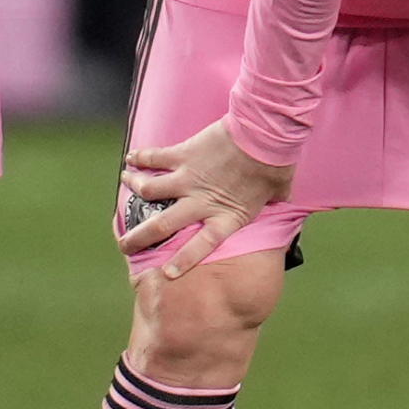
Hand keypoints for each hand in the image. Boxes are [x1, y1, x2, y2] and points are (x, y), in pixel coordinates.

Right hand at [116, 119, 292, 279]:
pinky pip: (155, 158)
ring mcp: (188, 179)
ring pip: (151, 190)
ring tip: (126, 185)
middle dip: (140, 238)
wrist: (263, 134)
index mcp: (226, 217)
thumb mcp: (278, 191)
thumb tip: (284, 198)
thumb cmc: (275, 163)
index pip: (201, 247)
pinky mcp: (183, 155)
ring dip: (135, 188)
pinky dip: (140, 158)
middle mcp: (201, 203)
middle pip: (162, 226)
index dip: (183, 261)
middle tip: (125, 245)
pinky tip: (130, 159)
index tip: (167, 274)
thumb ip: (276, 199)